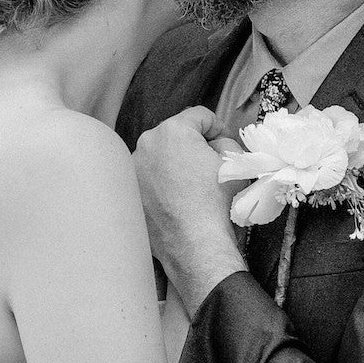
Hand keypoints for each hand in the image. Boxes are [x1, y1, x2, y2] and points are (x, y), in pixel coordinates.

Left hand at [136, 106, 245, 315]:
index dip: (218, 128)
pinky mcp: (129, 190)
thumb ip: (225, 142)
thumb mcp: (234, 164)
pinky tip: (177, 199)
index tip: (225, 145)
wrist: (194, 245)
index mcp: (173, 131)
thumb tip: (215, 144)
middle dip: (194, 146)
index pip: (200, 116)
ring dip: (176, 164)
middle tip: (210, 168)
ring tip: (192, 187)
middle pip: (176, 135)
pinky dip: (162, 182)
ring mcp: (133, 167)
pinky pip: (150, 177)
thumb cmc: (215, 204)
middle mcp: (146, 144)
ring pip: (161, 156)